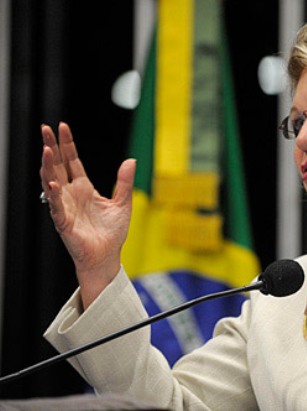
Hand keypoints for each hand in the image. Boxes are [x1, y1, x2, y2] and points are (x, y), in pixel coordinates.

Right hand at [40, 122, 135, 308]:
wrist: (107, 257)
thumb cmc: (112, 233)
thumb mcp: (123, 203)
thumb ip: (124, 182)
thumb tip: (131, 160)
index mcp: (84, 188)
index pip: (72, 161)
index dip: (67, 144)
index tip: (61, 127)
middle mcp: (71, 194)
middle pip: (58, 166)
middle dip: (51, 147)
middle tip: (44, 128)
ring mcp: (65, 207)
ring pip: (51, 182)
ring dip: (47, 167)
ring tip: (45, 150)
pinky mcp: (64, 222)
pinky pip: (56, 207)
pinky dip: (54, 195)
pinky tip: (52, 184)